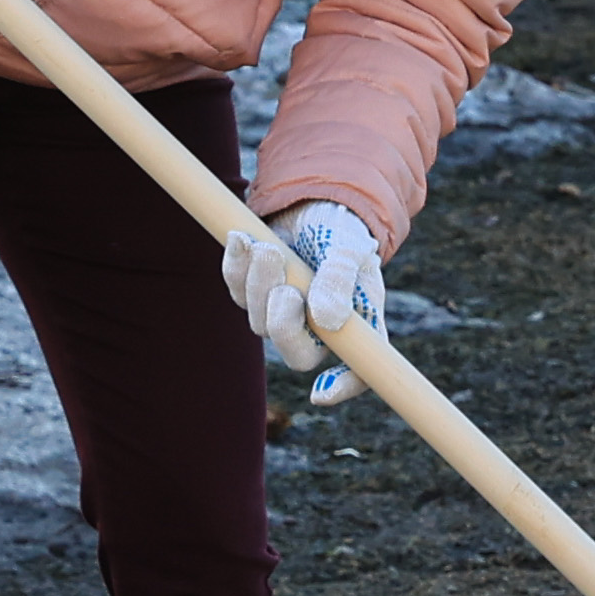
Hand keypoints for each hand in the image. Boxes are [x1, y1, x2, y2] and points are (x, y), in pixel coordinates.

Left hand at [222, 201, 385, 380]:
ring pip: (259, 321)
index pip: (359, 371)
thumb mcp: (349, 250)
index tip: (320, 394)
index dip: (343, 387)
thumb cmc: (342, 231)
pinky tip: (243, 238)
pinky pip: (235, 290)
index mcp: (355, 324)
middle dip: (284, 324)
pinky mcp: (253, 293)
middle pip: (297, 354)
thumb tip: (327, 320)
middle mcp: (319, 328)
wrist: (312, 201)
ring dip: (259, 283)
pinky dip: (236, 265)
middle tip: (287, 289)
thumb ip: (341, 281)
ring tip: (269, 248)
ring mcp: (282, 313)